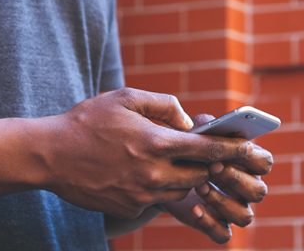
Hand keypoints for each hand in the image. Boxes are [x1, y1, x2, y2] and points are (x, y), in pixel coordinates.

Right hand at [41, 88, 267, 218]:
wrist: (50, 155)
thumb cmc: (87, 120)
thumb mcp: (125, 97)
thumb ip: (163, 104)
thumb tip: (187, 122)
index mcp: (156, 142)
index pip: (208, 149)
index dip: (234, 150)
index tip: (252, 150)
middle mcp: (154, 172)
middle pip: (199, 176)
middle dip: (207, 166)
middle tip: (207, 156)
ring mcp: (142, 194)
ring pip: (181, 191)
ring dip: (184, 178)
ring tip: (170, 162)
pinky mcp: (130, 207)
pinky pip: (157, 200)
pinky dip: (160, 189)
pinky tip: (142, 174)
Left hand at [163, 114, 272, 242]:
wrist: (165, 174)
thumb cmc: (188, 149)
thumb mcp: (195, 134)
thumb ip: (205, 126)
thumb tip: (209, 123)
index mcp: (248, 163)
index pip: (265, 163)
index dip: (251, 158)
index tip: (230, 149)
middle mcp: (247, 189)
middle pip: (258, 191)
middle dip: (235, 178)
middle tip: (212, 166)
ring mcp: (234, 209)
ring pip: (244, 216)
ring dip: (223, 201)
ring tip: (200, 186)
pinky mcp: (217, 225)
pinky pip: (223, 234)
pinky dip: (210, 222)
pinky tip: (194, 208)